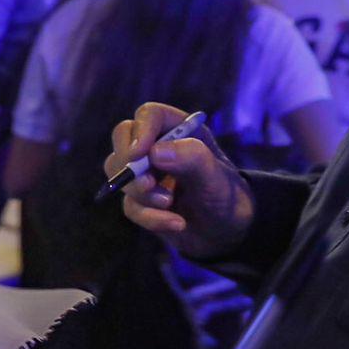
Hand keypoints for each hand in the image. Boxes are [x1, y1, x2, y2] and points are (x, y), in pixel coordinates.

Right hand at [106, 103, 254, 258]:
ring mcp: (147, 174)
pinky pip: (131, 206)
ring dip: (143, 194)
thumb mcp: (215, 176)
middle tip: (147, 184)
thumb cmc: (226, 195)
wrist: (228, 233)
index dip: (141, 130)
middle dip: (129, 163)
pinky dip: (151, 218)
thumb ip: (192, 158)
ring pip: (120, 174)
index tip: (139, 154)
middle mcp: (159, 147)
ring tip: (170, 204)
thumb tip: (155, 153)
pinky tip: (177, 224)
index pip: (149, 115)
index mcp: (180, 131)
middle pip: (122, 137)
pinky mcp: (141, 201)